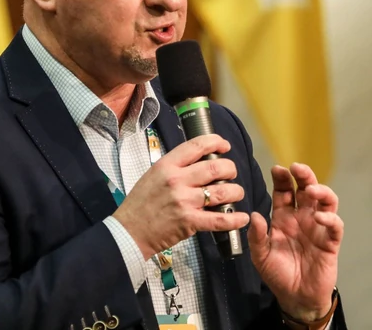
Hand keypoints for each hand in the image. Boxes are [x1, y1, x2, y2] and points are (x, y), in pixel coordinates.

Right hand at [112, 134, 249, 258]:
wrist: (129, 230)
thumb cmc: (140, 203)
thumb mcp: (153, 175)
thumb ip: (174, 167)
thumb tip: (198, 161)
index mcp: (166, 165)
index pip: (196, 146)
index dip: (216, 142)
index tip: (225, 146)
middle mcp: (177, 180)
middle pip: (215, 167)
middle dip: (230, 168)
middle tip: (232, 173)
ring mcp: (184, 201)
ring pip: (222, 191)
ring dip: (236, 191)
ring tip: (237, 193)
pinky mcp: (189, 222)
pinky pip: (219, 220)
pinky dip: (234, 219)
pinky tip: (242, 218)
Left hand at [247, 163, 342, 321]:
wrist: (295, 297)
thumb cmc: (277, 273)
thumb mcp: (260, 255)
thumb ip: (257, 236)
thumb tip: (255, 215)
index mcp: (283, 217)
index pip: (284, 192)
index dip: (282, 179)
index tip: (278, 169)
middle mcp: (302, 218)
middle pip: (306, 190)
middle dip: (303, 176)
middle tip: (297, 168)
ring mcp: (318, 228)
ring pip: (326, 201)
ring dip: (321, 191)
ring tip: (311, 189)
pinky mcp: (330, 242)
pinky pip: (335, 226)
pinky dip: (330, 218)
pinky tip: (321, 217)